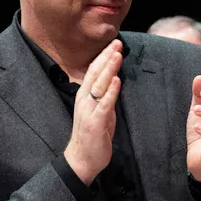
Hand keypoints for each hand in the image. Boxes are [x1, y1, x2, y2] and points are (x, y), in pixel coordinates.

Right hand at [64, 40, 123, 183]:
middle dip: (106, 57)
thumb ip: (108, 98)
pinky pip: (104, 104)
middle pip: (95, 73)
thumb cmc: (94, 135)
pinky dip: (111, 91)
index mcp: (85, 96)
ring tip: (117, 55)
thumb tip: (116, 83)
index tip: (114, 44)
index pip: (94, 72)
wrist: (82, 159)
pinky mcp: (95, 122)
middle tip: (116, 42)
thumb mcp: (103, 112)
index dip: (104, 57)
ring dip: (109, 69)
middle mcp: (84, 100)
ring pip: (99, 85)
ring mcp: (88, 110)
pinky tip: (117, 80)